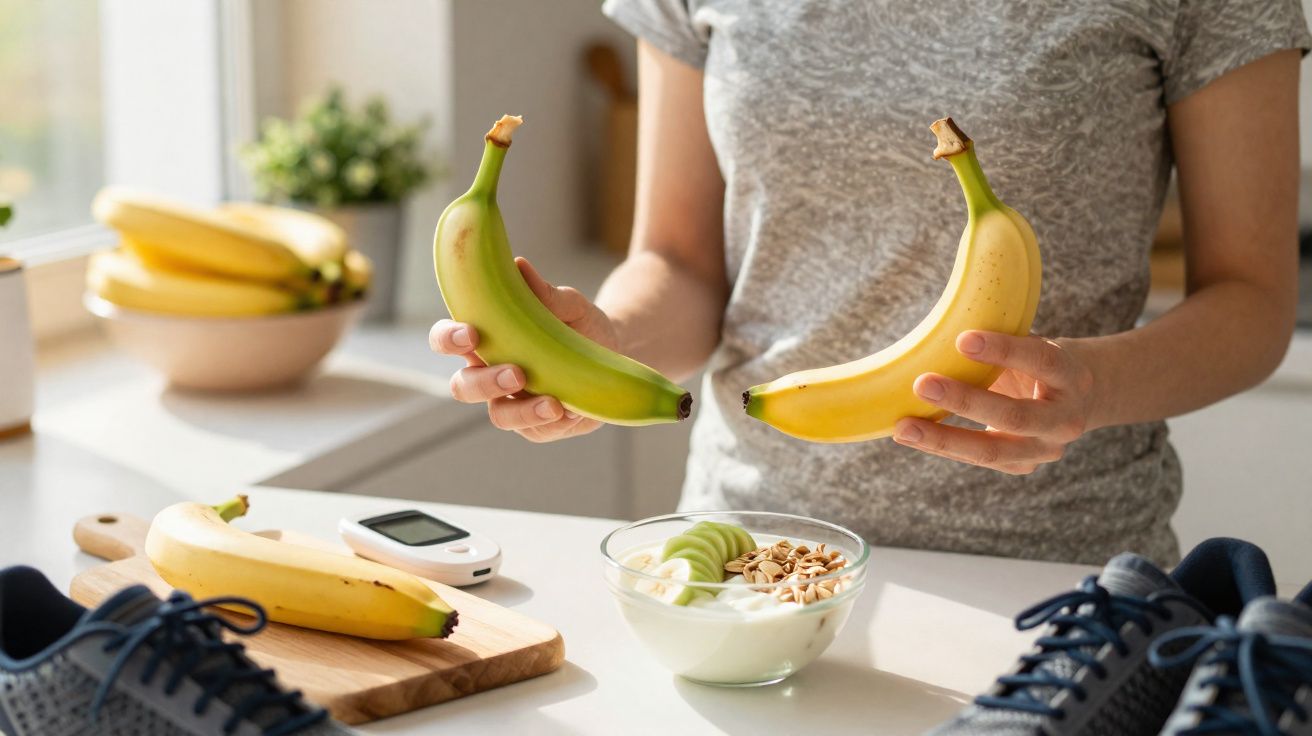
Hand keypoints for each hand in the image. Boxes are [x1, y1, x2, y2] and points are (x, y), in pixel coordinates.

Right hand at [429, 257, 619, 442]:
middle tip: (516, 372)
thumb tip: (520, 267)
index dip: (448, 339)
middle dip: (484, 382)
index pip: (446, 340)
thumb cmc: (579, 324)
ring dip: (521, 411)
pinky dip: (553, 422)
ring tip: (552, 402)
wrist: (615, 353)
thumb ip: (546, 293)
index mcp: (486, 339)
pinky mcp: (536, 425)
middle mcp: (489, 373)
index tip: (471, 333)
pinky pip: (535, 430)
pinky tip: (572, 410)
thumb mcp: (571, 306)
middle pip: (463, 386)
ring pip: (498, 416)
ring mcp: (511, 402)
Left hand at [892, 331, 1096, 474]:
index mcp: (1071, 375)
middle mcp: (1065, 419)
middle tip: (922, 384)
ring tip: (903, 426)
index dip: (1004, 350)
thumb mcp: (1032, 344)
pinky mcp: (1023, 465)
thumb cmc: (1039, 362)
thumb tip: (940, 335)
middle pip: (1015, 416)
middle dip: (965, 401)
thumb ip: (1001, 343)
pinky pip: (978, 458)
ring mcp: (1045, 449)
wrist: (1079, 399)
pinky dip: (941, 447)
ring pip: (992, 450)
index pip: (1040, 360)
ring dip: (943, 438)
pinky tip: (909, 435)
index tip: (963, 339)